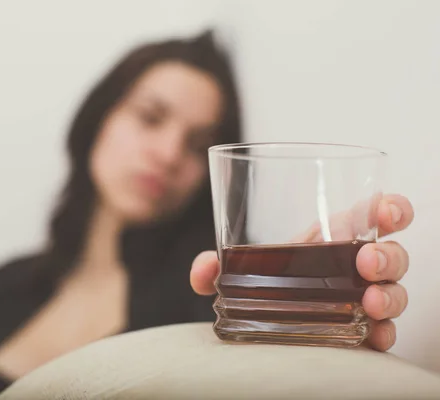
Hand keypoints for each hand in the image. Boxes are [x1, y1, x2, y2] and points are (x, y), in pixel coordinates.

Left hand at [190, 194, 413, 350]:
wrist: (266, 319)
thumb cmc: (267, 279)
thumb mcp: (241, 267)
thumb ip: (217, 265)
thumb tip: (205, 270)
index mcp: (333, 236)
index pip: (373, 215)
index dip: (390, 209)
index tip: (387, 213)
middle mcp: (355, 265)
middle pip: (391, 254)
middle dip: (387, 255)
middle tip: (366, 263)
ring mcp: (362, 297)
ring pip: (394, 291)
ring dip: (389, 294)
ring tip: (369, 301)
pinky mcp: (361, 330)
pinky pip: (384, 331)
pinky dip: (383, 333)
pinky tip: (373, 335)